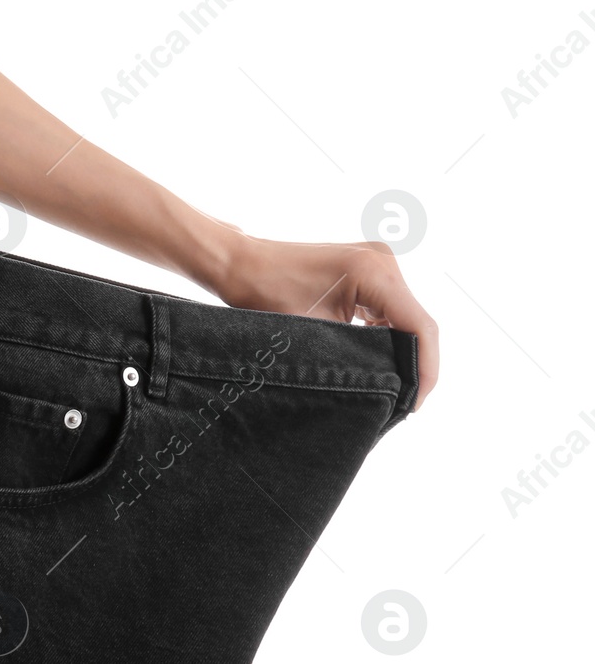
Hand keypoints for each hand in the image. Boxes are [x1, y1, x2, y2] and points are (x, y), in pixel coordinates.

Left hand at [214, 228, 438, 410]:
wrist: (239, 263)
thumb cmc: (266, 293)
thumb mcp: (318, 334)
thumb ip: (363, 357)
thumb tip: (395, 389)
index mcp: (374, 271)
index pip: (420, 326)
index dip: (425, 370)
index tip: (414, 406)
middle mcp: (382, 259)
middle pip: (416, 321)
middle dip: (414, 364)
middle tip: (403, 405)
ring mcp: (376, 261)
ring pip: (404, 316)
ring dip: (402, 350)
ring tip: (393, 389)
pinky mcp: (366, 268)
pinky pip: (389, 307)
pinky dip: (387, 334)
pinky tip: (379, 361)